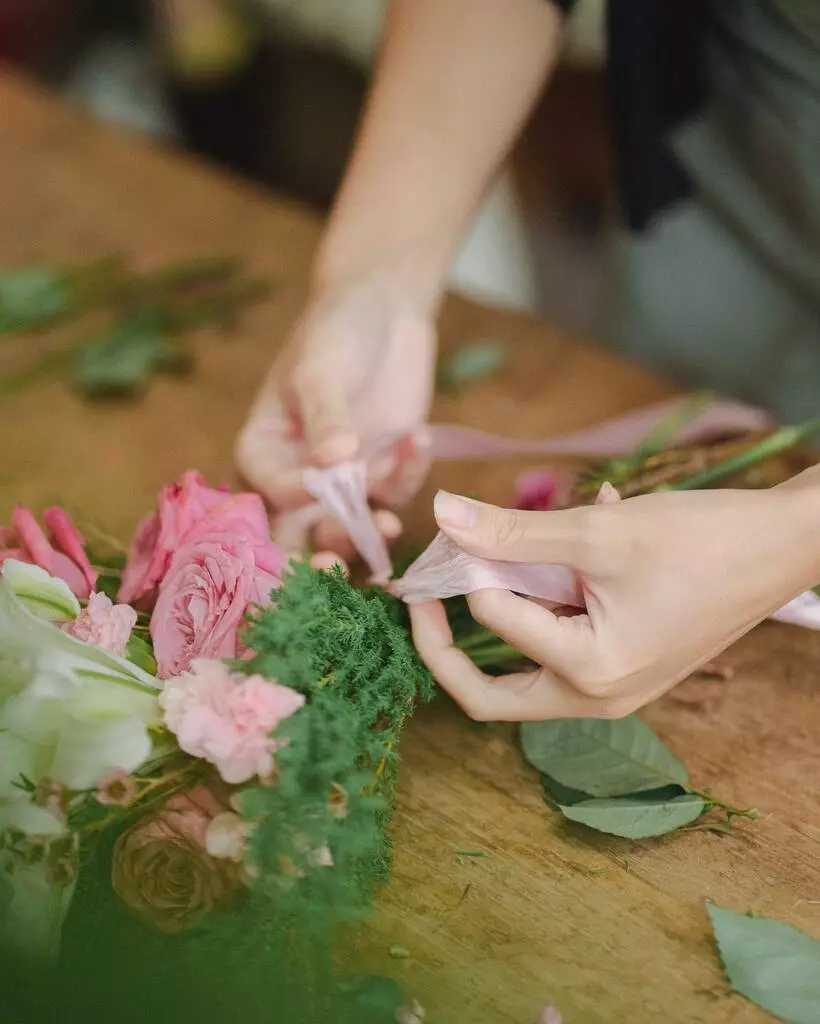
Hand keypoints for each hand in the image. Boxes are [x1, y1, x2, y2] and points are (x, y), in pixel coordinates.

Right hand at [235, 270, 436, 559]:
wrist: (384, 309)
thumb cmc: (336, 329)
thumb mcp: (321, 367)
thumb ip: (325, 415)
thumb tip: (332, 462)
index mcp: (263, 451)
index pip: (268, 490)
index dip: (290, 498)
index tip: (317, 487)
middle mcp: (298, 476)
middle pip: (301, 532)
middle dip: (319, 553)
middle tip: (337, 566)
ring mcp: (344, 482)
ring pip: (351, 529)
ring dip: (367, 534)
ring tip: (389, 525)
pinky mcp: (384, 476)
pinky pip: (394, 496)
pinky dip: (407, 478)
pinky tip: (418, 440)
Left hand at [409, 480, 819, 720]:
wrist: (785, 546)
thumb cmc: (701, 540)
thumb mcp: (596, 532)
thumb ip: (511, 531)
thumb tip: (442, 513)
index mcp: (588, 673)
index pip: (494, 624)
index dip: (467, 570)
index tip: (461, 529)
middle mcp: (597, 698)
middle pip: (490, 695)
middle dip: (448, 645)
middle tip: (426, 595)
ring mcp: (613, 688)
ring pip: (525, 668)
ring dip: (504, 612)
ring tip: (501, 554)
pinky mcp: (624, 667)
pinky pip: (564, 643)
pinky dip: (549, 601)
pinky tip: (572, 537)